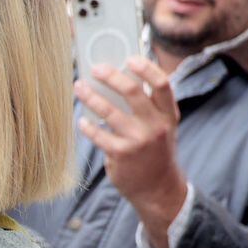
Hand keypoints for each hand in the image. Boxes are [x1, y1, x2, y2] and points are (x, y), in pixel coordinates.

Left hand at [75, 56, 189, 247]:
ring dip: (90, 96)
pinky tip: (82, 120)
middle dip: (111, 76)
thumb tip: (122, 79)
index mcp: (169, 115)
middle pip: (132, 92)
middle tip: (95, 68)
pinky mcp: (120, 154)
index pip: (162, 84)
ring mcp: (138, 140)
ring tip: (79, 87)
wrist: (159, 189)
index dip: (146, 68)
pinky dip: (87, 126)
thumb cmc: (156, 152)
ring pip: (109, 111)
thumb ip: (150, 107)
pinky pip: (98, 134)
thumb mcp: (163, 128)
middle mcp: (156, 126)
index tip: (129, 58)